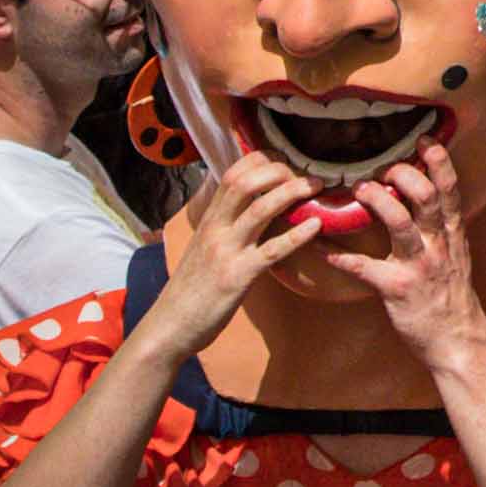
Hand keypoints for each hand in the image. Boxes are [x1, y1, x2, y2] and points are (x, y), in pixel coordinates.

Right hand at [156, 151, 323, 356]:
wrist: (169, 325)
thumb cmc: (190, 289)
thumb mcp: (203, 247)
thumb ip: (223, 225)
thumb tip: (249, 208)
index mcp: (208, 220)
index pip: (231, 174)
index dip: (260, 161)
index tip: (286, 162)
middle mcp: (215, 229)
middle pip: (244, 182)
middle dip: (277, 170)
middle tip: (304, 175)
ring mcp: (226, 251)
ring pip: (259, 209)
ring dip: (290, 192)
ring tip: (315, 187)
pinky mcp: (238, 276)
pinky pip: (272, 250)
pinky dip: (297, 235)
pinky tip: (316, 225)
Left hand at [321, 141, 485, 373]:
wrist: (458, 340)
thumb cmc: (451, 296)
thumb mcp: (455, 255)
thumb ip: (439, 228)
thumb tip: (419, 198)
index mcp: (451, 234)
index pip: (450, 189)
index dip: (438, 161)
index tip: (423, 139)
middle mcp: (438, 244)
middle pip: (426, 197)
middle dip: (404, 175)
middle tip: (383, 168)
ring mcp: (419, 266)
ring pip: (401, 224)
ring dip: (378, 203)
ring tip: (359, 189)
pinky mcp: (398, 289)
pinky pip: (365, 268)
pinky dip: (341, 257)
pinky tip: (321, 248)